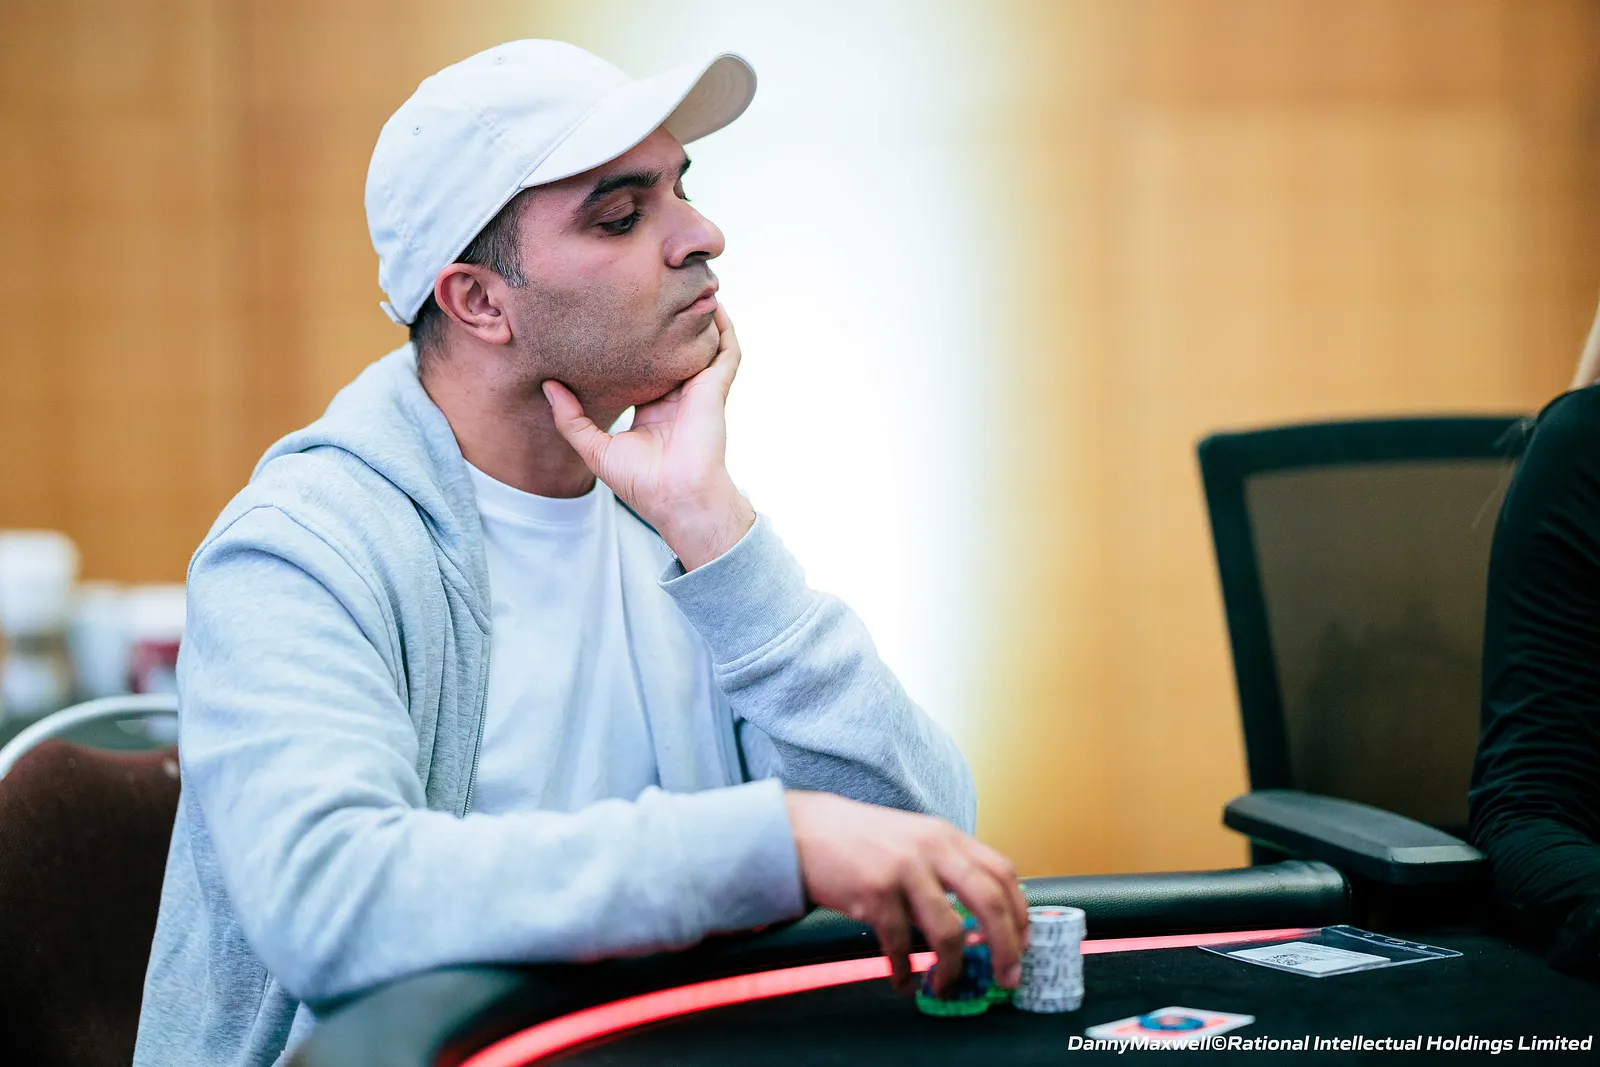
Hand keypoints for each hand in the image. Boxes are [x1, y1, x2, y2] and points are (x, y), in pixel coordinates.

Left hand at [543, 308, 753, 569]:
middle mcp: (678, 395)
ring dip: (700, 317)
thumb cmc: (640, 482)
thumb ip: (570, 419)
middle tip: (650, 289)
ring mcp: (699, 390)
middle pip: (674, 348)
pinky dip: (725, 328)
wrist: (675, 497)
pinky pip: (727, 351)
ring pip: (704, 344)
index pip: (646, 365)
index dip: (634, 342)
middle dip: (668, 321)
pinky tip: (715, 305)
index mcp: (654, 408)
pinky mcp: (715, 388)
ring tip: (688, 284)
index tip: (613, 318)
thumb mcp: (595, 449)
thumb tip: (548, 385)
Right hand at [784, 791, 1029, 996]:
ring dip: (952, 969)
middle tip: (1007, 977)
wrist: (806, 830)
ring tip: (945, 985)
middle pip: (988, 902)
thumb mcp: (914, 838)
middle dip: (1005, 947)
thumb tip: (981, 915)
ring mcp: (903, 871)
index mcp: (947, 836)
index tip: (1023, 943)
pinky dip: (905, 970)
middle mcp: (931, 849)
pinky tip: (903, 980)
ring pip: (948, 932)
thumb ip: (946, 865)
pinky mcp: (873, 894)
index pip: (1002, 873)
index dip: (1019, 913)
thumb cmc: (862, 840)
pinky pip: (901, 945)